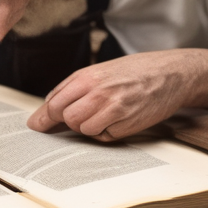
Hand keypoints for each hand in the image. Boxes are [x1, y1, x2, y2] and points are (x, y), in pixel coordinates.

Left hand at [27, 51, 200, 141]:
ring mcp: (113, 110)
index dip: (43, 117)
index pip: (54, 102)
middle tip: (80, 115)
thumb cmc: (135, 70)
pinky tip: (119, 119)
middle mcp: (98, 92)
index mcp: (88, 76)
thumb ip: (74, 87)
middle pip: (65, 118)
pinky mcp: (127, 124)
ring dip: (89, 127)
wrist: (171, 73)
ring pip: (83, 130)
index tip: (36, 126)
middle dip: (68, 121)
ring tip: (104, 113)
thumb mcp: (101, 70)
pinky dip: (106, 133)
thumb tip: (48, 108)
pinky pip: (104, 137)